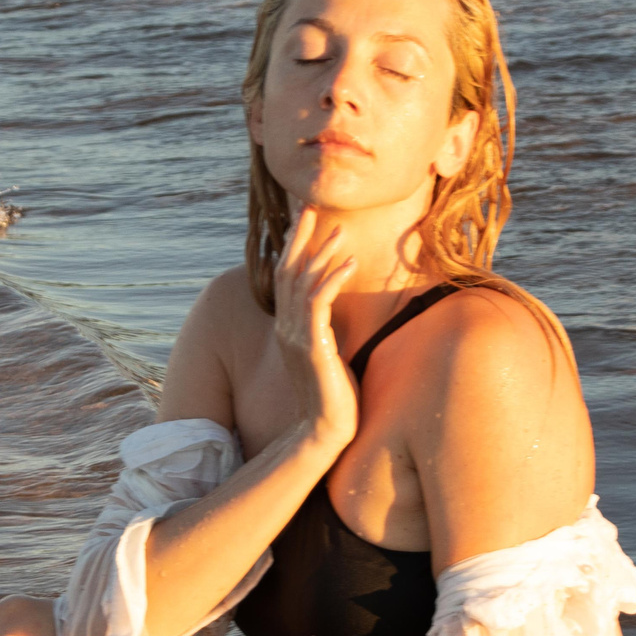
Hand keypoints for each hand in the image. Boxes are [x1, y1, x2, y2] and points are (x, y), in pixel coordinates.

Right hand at [273, 206, 358, 452]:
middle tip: (311, 205)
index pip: (285, 276)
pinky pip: (319, 303)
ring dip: (321, 252)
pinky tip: (350, 263)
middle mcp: (286, 328)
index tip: (304, 218)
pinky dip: (333, 278)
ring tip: (340, 230)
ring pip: (302, 283)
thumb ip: (325, 329)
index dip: (294, 245)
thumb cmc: (334, 396)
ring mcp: (296, 337)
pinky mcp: (312, 346)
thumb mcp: (327, 353)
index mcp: (287, 328)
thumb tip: (336, 308)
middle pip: (287, 270)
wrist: (325, 431)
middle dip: (300, 236)